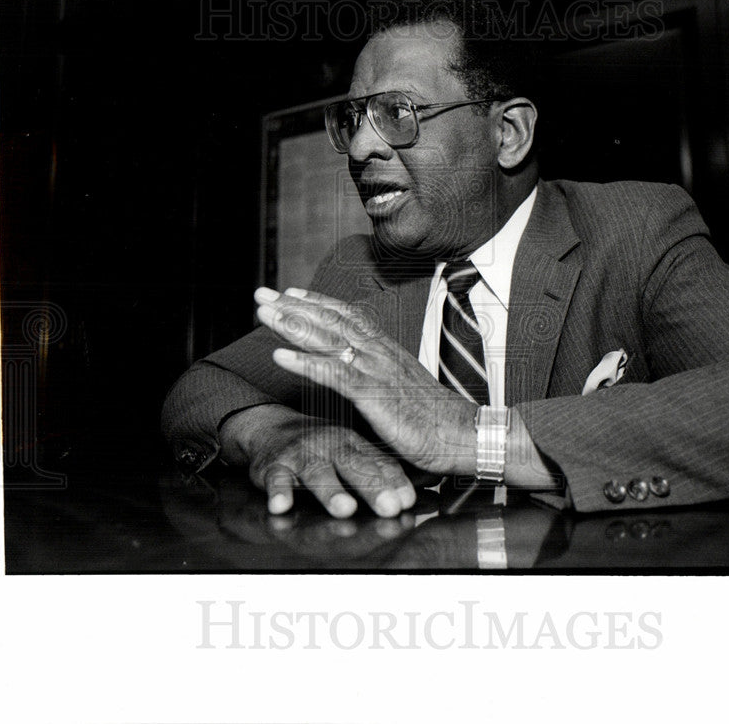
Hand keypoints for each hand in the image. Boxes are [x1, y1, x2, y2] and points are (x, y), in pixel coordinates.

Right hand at [219, 404, 415, 517]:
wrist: (271, 428)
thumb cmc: (323, 446)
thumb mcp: (353, 450)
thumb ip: (384, 468)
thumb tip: (432, 480)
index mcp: (355, 443)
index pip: (379, 463)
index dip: (394, 481)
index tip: (409, 501)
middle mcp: (330, 446)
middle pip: (353, 466)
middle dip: (372, 487)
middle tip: (389, 507)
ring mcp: (302, 455)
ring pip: (317, 473)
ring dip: (331, 492)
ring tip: (345, 509)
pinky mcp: (274, 466)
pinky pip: (276, 479)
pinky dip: (278, 492)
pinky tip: (281, 506)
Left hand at [254, 286, 477, 476]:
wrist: (467, 434)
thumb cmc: (438, 422)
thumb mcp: (405, 394)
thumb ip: (383, 383)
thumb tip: (367, 385)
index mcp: (388, 352)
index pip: (349, 317)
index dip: (319, 302)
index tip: (292, 293)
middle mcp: (380, 353)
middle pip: (331, 320)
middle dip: (293, 306)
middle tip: (261, 294)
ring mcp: (377, 371)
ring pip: (328, 339)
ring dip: (292, 324)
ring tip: (263, 313)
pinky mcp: (375, 395)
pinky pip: (333, 373)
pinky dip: (304, 362)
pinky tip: (279, 355)